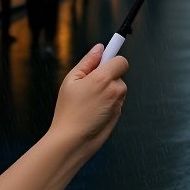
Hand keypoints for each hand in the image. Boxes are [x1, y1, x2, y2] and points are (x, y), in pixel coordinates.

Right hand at [49, 45, 127, 161]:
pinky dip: (108, 104)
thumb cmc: (68, 111)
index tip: (110, 55)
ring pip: (117, 90)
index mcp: (103, 78)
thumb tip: (99, 48)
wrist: (71, 140)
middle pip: (118, 75)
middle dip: (108, 76)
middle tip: (89, 84)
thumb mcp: (71, 80)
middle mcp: (115, 90)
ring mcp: (118, 104)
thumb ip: (87, 62)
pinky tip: (93, 111)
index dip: (113, 59)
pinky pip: (115, 103)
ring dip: (108, 91)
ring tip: (89, 101)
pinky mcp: (118, 115)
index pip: (121, 60)